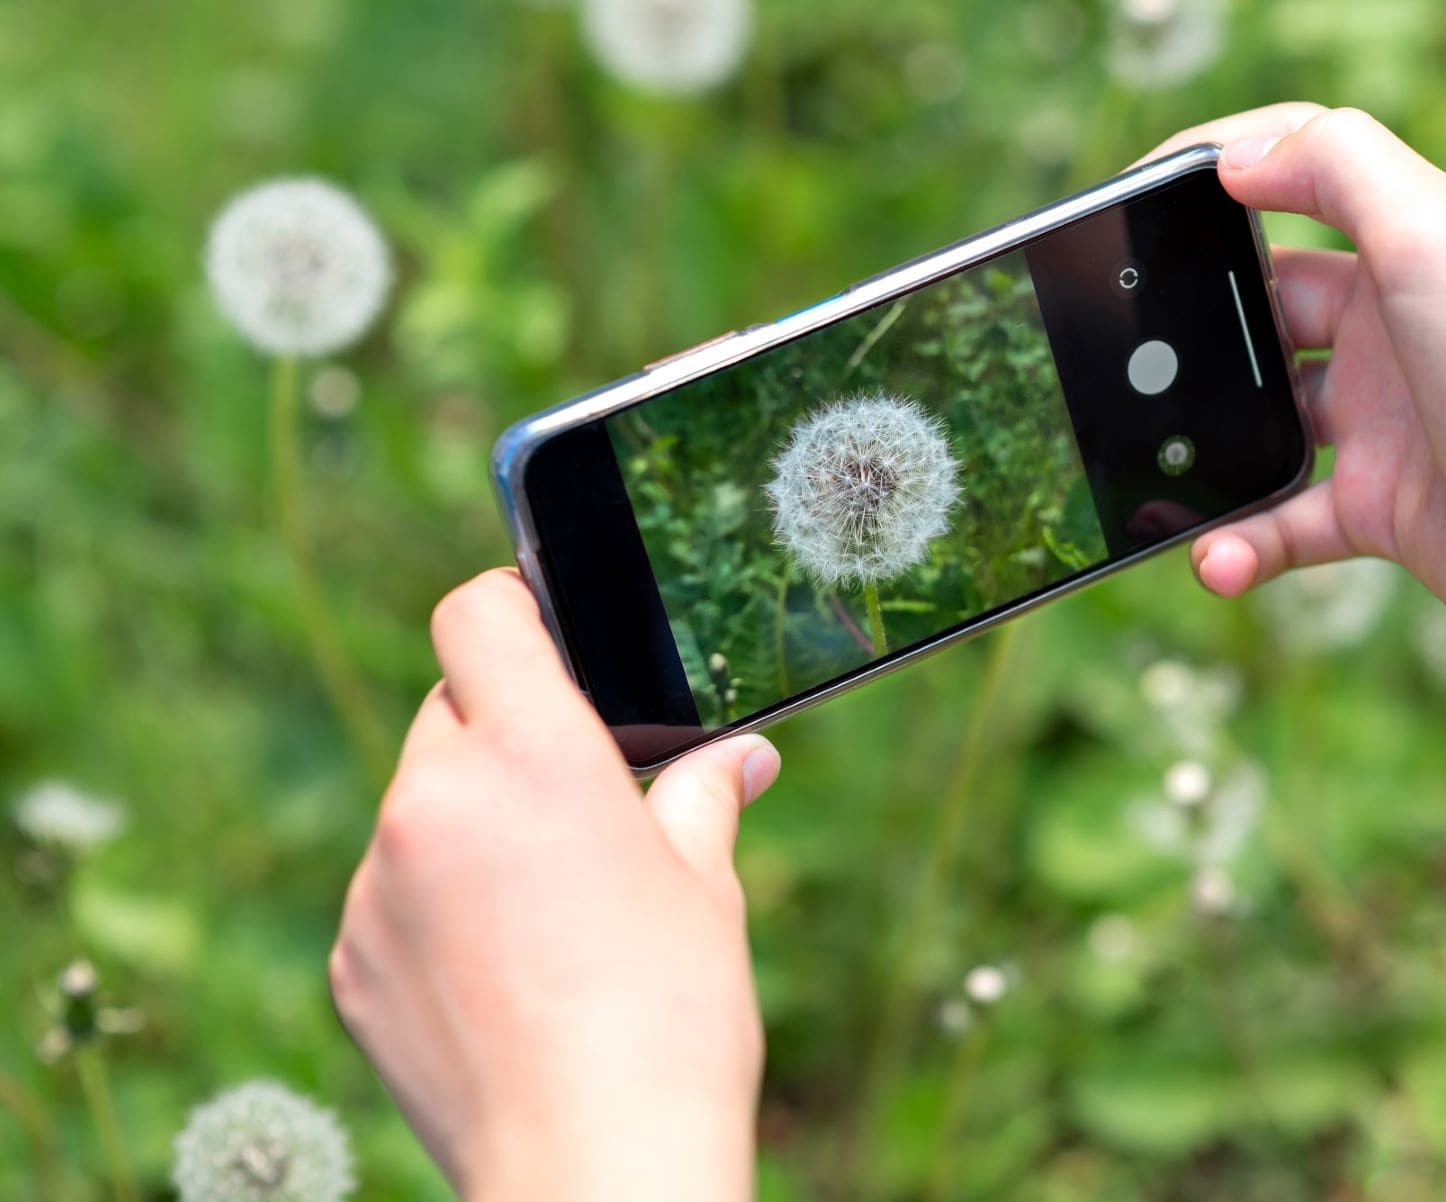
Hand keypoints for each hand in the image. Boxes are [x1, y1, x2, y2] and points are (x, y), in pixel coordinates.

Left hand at [329, 569, 780, 1201]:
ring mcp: (377, 886)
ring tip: (548, 910)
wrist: (595, 1164)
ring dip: (470, 826)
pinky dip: (436, 907)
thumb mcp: (704, 887)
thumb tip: (742, 758)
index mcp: (530, 754)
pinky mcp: (351, 963)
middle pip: (449, 711)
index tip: (539, 622)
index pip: (476, 615)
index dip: (509, 603)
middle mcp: (432, 802)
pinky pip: (390, 896)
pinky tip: (505, 972)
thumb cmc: (672, 1017)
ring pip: (419, 810)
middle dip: (505, 733)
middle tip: (576, 795)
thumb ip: (703, 796)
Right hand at [1144, 105, 1445, 781]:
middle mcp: (1396, 328)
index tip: (1136, 204)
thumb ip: (1334, 165)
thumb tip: (1235, 157)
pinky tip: (1213, 560)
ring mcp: (1385, 422)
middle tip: (1135, 361)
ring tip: (1158, 475)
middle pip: (1264, 311)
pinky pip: (1283, 521)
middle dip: (1198, 334)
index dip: (1220, 180)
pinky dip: (1241, 542)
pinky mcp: (1380, 509)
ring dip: (1206, 451)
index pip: (1300, 183)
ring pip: (1263, 422)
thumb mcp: (1434, 231)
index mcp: (1413, 245)